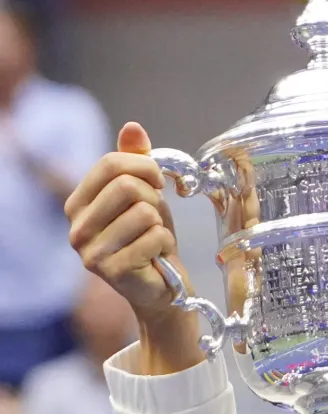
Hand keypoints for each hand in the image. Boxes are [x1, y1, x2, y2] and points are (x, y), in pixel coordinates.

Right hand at [65, 123, 201, 373]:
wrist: (162, 286)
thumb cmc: (150, 238)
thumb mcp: (146, 195)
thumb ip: (136, 162)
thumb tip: (132, 127)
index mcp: (77, 203)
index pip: (111, 164)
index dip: (145, 167)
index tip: (157, 182)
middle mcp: (76, 227)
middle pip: (127, 186)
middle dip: (155, 199)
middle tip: (156, 217)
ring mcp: (90, 252)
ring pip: (144, 213)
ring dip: (160, 224)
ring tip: (153, 239)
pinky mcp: (111, 271)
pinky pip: (155, 237)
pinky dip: (165, 244)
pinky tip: (156, 257)